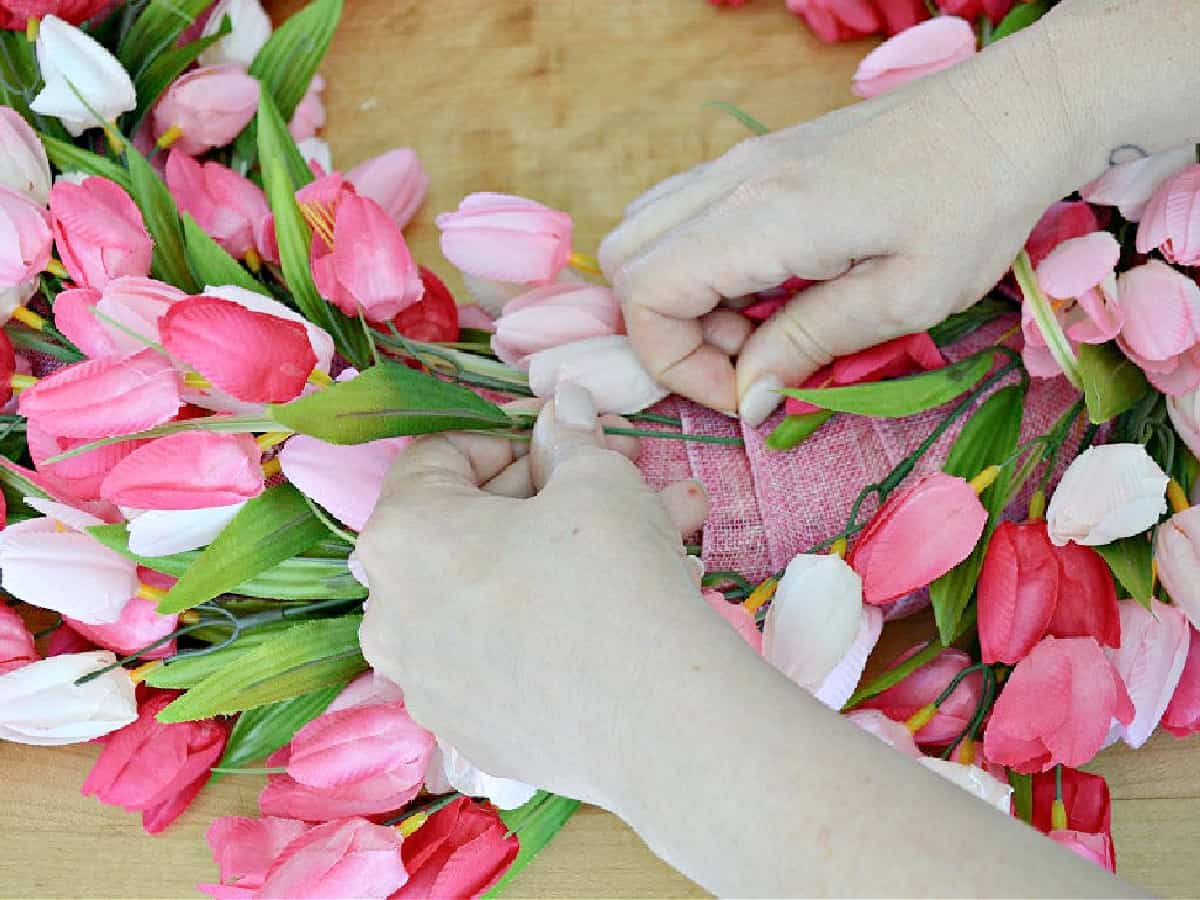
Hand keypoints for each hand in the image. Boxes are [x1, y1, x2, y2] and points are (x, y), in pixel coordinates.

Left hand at [355, 385, 737, 808]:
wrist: (657, 719)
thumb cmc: (610, 576)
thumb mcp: (597, 480)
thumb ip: (570, 437)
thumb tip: (563, 410)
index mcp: (399, 538)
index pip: (439, 457)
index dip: (510, 435)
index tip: (565, 438)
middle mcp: (390, 614)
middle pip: (468, 528)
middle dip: (552, 495)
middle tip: (621, 475)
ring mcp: (427, 684)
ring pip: (494, 594)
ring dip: (566, 557)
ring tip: (657, 533)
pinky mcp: (470, 732)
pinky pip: (504, 656)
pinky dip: (551, 624)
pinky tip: (622, 608)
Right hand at [598, 43, 1081, 423]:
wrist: (1013, 114)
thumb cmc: (975, 206)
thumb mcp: (903, 298)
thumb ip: (808, 346)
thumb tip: (747, 397)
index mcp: (765, 216)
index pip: (646, 293)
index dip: (674, 363)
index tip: (743, 393)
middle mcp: (733, 181)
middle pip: (626, 263)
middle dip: (666, 333)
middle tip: (747, 361)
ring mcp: (741, 162)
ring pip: (645, 234)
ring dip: (680, 297)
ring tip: (757, 327)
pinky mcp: (760, 158)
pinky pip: (683, 214)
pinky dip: (697, 265)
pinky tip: (764, 286)